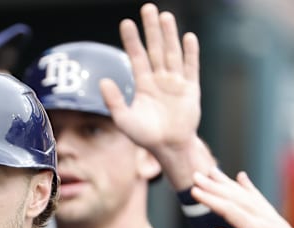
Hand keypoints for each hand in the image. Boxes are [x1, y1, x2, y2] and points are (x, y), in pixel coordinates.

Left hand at [100, 3, 211, 188]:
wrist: (169, 148)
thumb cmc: (145, 136)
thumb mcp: (124, 120)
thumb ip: (114, 101)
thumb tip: (102, 81)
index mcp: (143, 84)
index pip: (136, 56)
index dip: (131, 40)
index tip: (126, 22)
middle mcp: (159, 79)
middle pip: (155, 49)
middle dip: (151, 29)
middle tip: (148, 8)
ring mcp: (176, 83)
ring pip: (172, 54)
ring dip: (169, 35)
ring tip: (165, 16)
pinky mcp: (191, 89)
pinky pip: (190, 68)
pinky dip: (190, 53)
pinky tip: (188, 38)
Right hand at [191, 168, 293, 227]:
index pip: (229, 209)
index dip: (210, 199)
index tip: (194, 191)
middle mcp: (263, 218)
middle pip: (235, 197)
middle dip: (214, 186)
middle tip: (197, 176)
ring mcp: (269, 216)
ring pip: (245, 194)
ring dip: (227, 182)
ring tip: (212, 171)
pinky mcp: (273, 218)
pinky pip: (258, 197)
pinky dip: (248, 186)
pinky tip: (241, 177)